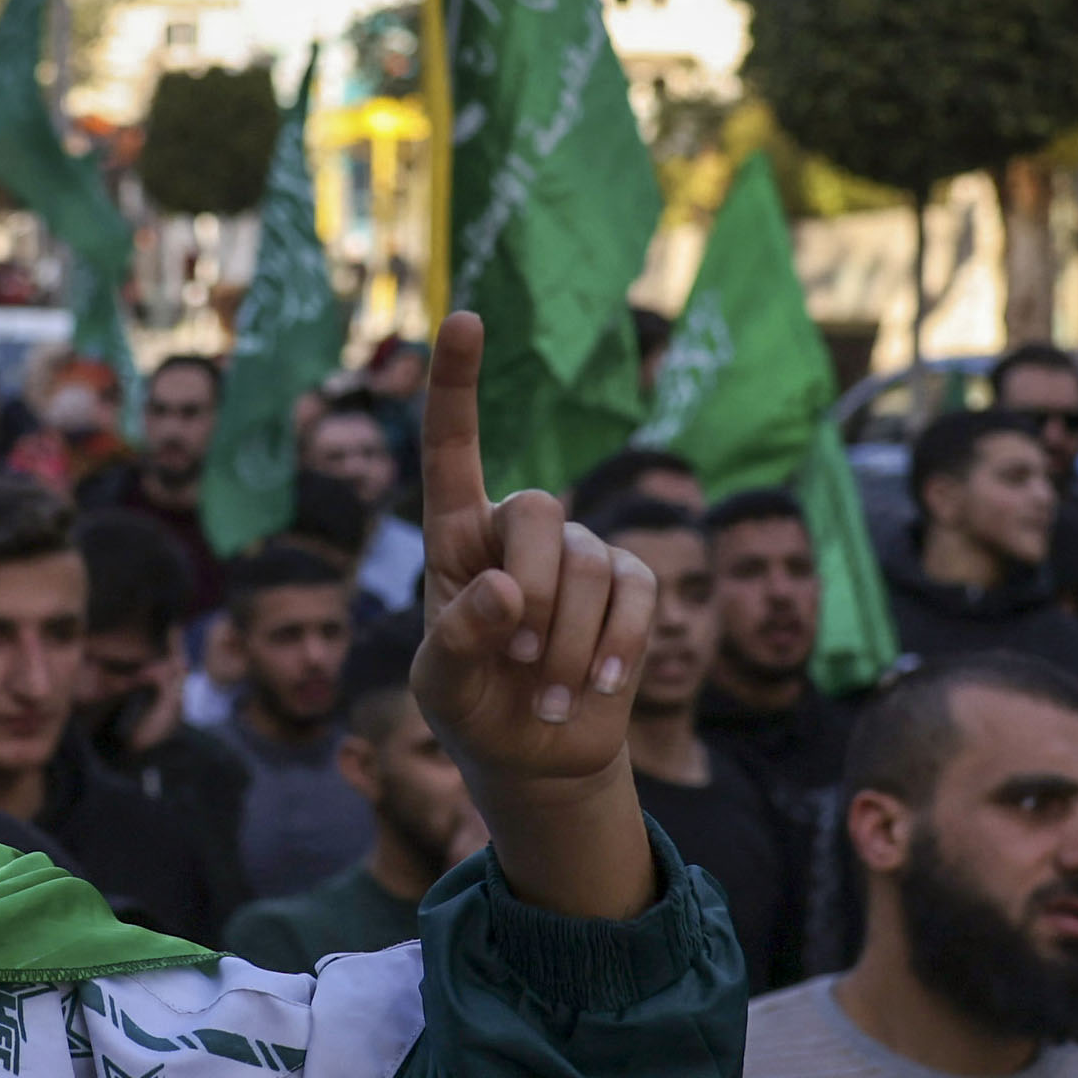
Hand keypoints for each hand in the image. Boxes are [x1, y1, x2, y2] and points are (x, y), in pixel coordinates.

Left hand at [407, 317, 658, 921]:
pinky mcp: (630, 587)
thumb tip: (503, 592)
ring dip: (567, 644)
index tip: (463, 318)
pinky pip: (637, 594)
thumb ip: (456, 639)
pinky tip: (595, 688)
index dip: (457, 384)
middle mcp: (519, 532)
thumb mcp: (440, 687)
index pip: (453, 448)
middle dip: (534, 590)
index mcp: (456, 537)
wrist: (537, 758)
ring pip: (591, 566)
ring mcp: (580, 556)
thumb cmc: (471, 710)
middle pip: (539, 510)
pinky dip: (615, 647)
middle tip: (519, 661)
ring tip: (547, 692)